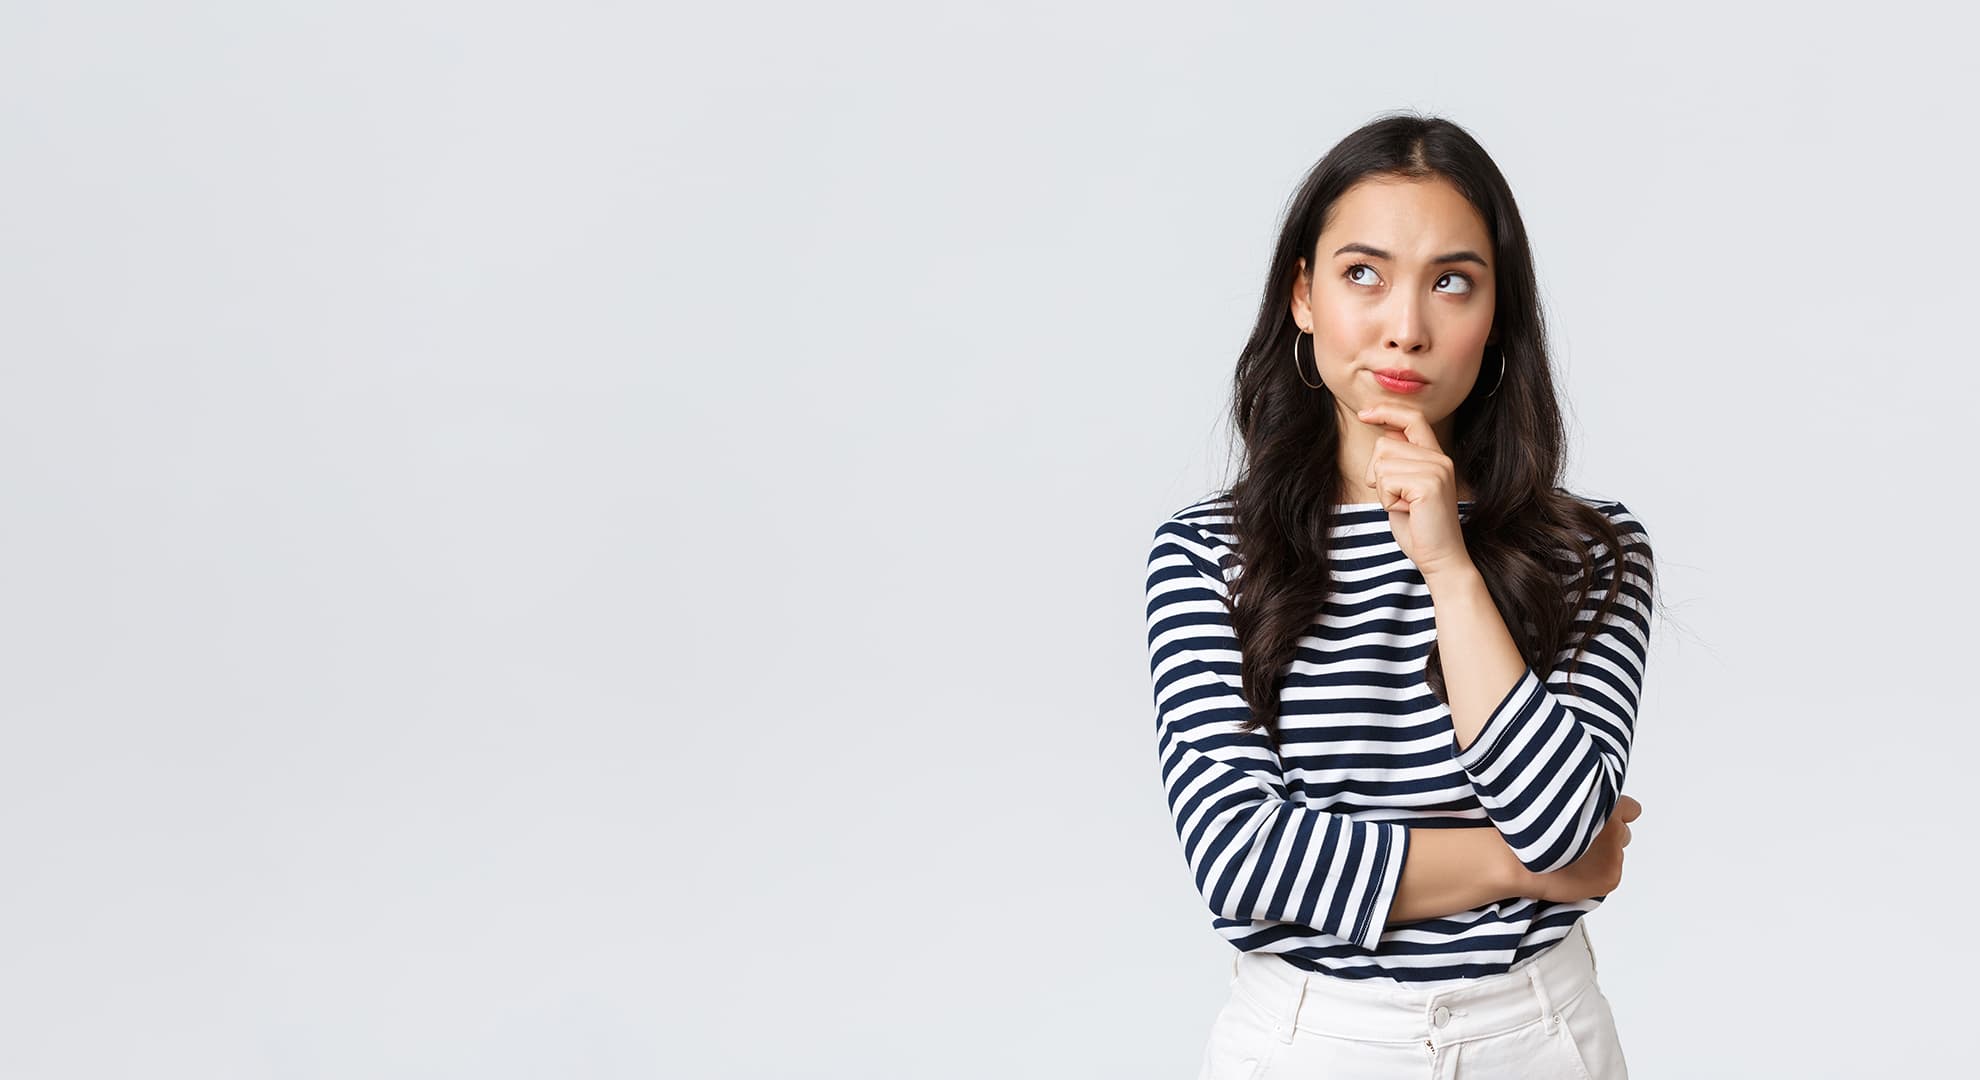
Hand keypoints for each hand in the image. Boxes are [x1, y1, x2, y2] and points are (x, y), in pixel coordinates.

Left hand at [1353, 403, 1470, 577]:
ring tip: (1403, 506)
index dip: (1386, 411)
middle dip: (1376, 473)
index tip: (1363, 414)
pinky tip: (1405, 511)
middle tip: (1396, 498)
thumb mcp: (1404, 488)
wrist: (1439, 557)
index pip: (1412, 419)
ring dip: (1382, 489)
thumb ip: (1399, 462)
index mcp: (1435, 457)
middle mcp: (1440, 459)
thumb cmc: (1417, 527)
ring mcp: (1437, 469)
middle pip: (1385, 444)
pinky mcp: (1428, 484)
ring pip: (1382, 462)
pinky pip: (1386, 480)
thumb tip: (1386, 433)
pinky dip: (1386, 499)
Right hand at [1523, 794, 1641, 902]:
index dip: (1615, 813)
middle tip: (1582, 841)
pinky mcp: (1611, 876)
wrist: (1520, 861)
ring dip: (1602, 855)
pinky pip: (1610, 873)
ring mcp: (1614, 854)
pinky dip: (1596, 874)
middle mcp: (1614, 828)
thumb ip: (1582, 804)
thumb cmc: (1532, 832)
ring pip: (1615, 853)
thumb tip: (1590, 809)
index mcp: (1605, 805)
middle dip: (1607, 836)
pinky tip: (1575, 871)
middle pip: (1623, 833)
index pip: (1631, 809)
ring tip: (1574, 857)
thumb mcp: (1555, 802)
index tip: (1604, 818)